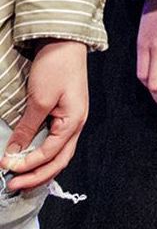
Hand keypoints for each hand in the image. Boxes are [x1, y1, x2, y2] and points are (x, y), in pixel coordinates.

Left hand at [1, 39, 87, 190]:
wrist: (65, 42)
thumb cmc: (57, 67)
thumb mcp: (39, 99)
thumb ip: (28, 128)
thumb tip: (14, 152)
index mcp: (74, 121)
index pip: (50, 153)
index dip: (27, 164)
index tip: (5, 166)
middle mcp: (76, 124)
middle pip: (59, 160)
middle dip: (36, 177)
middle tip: (12, 186)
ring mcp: (72, 119)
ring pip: (58, 154)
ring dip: (39, 169)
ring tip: (19, 179)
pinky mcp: (64, 114)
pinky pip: (55, 143)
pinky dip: (42, 156)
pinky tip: (30, 160)